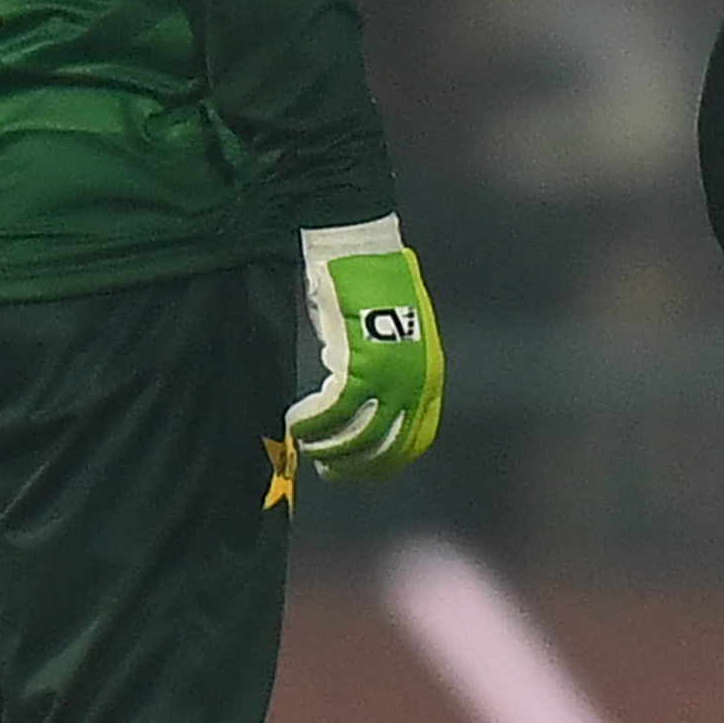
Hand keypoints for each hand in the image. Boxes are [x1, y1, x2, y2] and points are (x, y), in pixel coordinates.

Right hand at [288, 219, 444, 480]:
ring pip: (359, 437)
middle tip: (326, 470)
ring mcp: (392, 376)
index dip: (383, 463)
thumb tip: (363, 412)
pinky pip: (334, 411)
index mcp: (428, 378)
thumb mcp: (393, 339)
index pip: (414, 441)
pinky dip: (312, 424)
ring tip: (307, 445)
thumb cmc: (371, 290)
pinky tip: (295, 424)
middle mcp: (416, 383)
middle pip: (387, 448)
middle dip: (354, 466)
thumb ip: (387, 376)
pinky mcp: (361, 363)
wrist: (364, 252)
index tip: (356, 470)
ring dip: (328, 449)